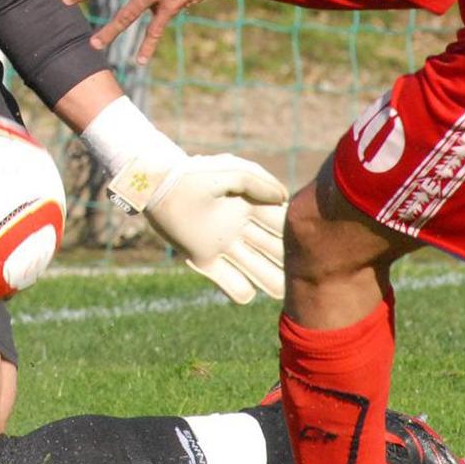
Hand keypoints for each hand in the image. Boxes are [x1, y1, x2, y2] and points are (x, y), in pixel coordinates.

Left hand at [108, 153, 287, 302]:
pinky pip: (228, 282)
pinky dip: (237, 289)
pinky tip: (245, 292)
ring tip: (281, 293)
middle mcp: (241, 228)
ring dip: (269, 280)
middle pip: (274, 250)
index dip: (295, 234)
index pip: (281, 224)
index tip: (308, 244)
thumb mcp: (227, 170)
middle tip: (303, 276)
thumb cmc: (192, 174)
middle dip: (288, 263)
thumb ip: (256, 181)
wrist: (155, 184)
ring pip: (256, 268)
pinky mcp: (203, 258)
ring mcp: (224, 245)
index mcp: (251, 206)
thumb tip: (284, 197)